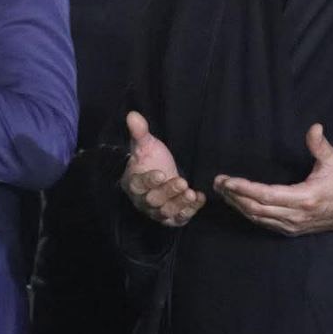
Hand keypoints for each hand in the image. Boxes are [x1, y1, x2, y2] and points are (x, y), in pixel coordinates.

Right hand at [119, 111, 205, 226]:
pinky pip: (179, 218)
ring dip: (180, 203)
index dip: (150, 181)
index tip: (161, 173)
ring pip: (166, 211)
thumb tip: (132, 115)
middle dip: (168, 192)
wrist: (162, 174)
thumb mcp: (146, 144)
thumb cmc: (150, 159)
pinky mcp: (171, 218)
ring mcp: (157, 211)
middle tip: (182, 182)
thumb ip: (139, 132)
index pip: (139, 185)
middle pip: (153, 200)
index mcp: (133, 183)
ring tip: (192, 193)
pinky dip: (190, 210)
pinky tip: (200, 198)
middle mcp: (143, 201)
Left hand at [213, 123, 332, 236]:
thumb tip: (313, 127)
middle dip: (234, 195)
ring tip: (223, 191)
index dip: (244, 188)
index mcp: (304, 198)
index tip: (227, 180)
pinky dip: (248, 212)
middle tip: (217, 183)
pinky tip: (238, 203)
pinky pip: (264, 222)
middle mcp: (294, 215)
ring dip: (238, 205)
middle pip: (256, 208)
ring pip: (257, 217)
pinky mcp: (290, 229)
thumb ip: (320, 145)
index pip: (266, 195)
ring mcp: (291, 225)